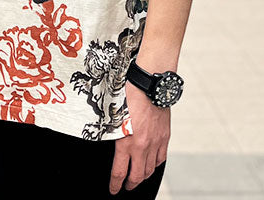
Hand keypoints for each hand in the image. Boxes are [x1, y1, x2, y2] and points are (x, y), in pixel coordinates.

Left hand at [109, 79, 169, 193]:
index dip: (115, 185)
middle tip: (126, 187)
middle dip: (130, 185)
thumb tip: (109, 140)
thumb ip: (112, 132)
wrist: (149, 85)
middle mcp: (142, 146)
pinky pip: (161, 158)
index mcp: (126, 142)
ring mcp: (155, 143)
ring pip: (150, 170)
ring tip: (138, 177)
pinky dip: (155, 164)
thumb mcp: (113, 115)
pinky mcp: (164, 137)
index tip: (113, 189)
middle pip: (137, 176)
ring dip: (143, 176)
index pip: (119, 172)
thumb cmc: (129, 95)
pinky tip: (151, 164)